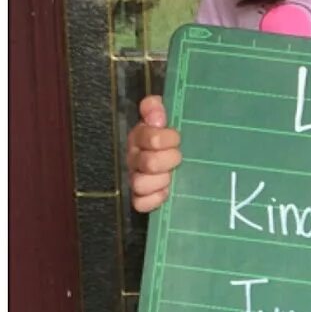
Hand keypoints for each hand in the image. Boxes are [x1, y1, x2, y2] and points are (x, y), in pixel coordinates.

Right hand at [125, 95, 182, 211]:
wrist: (170, 157)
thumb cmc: (167, 137)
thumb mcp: (162, 117)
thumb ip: (154, 108)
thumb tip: (156, 117)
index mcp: (139, 137)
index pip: (149, 138)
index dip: (167, 139)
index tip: (177, 139)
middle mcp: (133, 158)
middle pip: (148, 163)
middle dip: (169, 160)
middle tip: (177, 158)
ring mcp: (135, 179)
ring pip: (140, 184)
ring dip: (160, 180)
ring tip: (170, 175)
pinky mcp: (139, 198)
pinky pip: (140, 203)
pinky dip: (155, 198)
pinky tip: (166, 190)